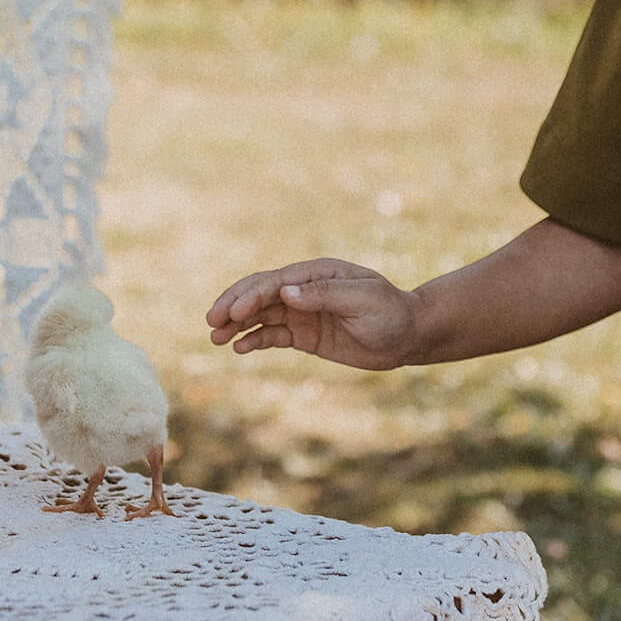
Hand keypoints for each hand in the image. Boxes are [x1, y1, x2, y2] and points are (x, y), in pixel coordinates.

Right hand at [206, 259, 420, 369]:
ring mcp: (304, 312)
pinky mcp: (305, 334)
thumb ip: (323, 295)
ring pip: (262, 315)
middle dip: (234, 305)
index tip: (235, 312)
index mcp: (318, 273)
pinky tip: (239, 347)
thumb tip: (285, 291)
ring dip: (238, 324)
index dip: (252, 295)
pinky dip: (255, 339)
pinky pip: (274, 335)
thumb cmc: (390, 312)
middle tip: (212, 321)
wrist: (408, 335)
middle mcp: (305, 289)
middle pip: (261, 294)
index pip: (276, 281)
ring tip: (216, 337)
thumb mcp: (363, 299)